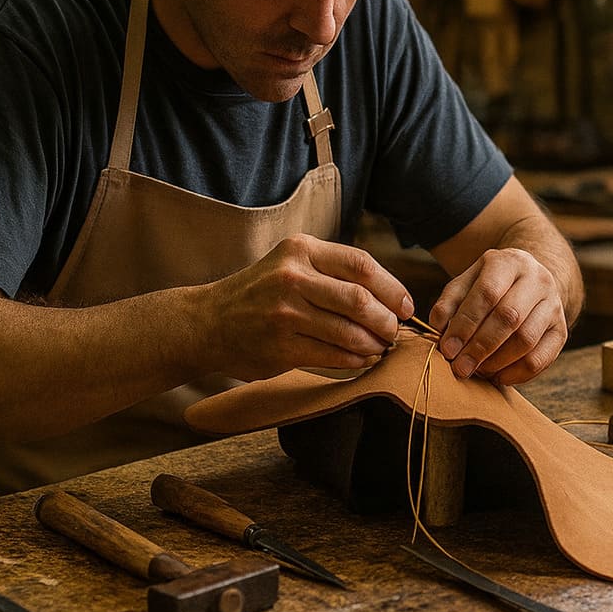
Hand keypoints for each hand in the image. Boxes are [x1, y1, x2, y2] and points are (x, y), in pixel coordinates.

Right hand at [207, 235, 412, 379]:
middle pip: (359, 299)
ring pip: (348, 331)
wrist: (207, 322)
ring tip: (380, 347)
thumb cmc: (261, 293)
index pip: (361, 265)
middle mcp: (293, 277)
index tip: (405, 305)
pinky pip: (332, 355)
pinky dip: (355, 360)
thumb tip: (390, 293)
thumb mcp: (291, 263)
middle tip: (394, 331)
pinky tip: (362, 360)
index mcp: (301, 250)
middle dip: (386, 319)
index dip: (392, 287)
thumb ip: (332, 271)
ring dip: (373, 344)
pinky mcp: (280, 347)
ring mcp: (285, 313)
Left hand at [430, 248, 567, 386]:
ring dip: (497, 362)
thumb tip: (439, 329)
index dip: (466, 324)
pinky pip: (541, 358)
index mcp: (509, 262)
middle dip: (480, 347)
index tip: (448, 349)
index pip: (488, 293)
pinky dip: (517, 374)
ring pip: (527, 340)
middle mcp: (538, 279)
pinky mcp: (561, 329)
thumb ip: (449, 303)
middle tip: (460, 368)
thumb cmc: (489, 285)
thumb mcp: (466, 283)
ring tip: (477, 371)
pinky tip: (497, 376)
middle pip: (510, 317)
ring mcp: (554, 304)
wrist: (529, 281)